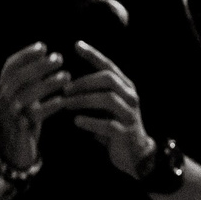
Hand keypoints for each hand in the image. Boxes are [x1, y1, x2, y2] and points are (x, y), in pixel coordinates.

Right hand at [0, 43, 70, 170]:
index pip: (10, 66)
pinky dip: (49, 106)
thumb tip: (47, 53)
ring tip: (67, 76)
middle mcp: (1, 99)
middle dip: (39, 66)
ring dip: (48, 84)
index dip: (26, 54)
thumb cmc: (23, 117)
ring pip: (26, 95)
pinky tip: (63, 101)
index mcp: (2, 88)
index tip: (43, 47)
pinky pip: (34, 115)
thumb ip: (31, 78)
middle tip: (59, 58)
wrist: (14, 150)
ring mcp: (8, 115)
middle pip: (18, 78)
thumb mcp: (24, 95)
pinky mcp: (19, 129)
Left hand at [65, 41, 157, 177]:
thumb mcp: (106, 106)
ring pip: (108, 99)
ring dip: (83, 100)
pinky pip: (108, 124)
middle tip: (65, 89)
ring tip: (66, 104)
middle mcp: (130, 97)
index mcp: (125, 87)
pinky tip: (77, 121)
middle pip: (108, 79)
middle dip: (84, 81)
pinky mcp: (126, 133)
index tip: (76, 45)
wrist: (135, 153)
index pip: (109, 65)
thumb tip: (66, 81)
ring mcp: (130, 115)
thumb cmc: (115, 125)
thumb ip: (94, 93)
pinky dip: (90, 121)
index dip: (93, 54)